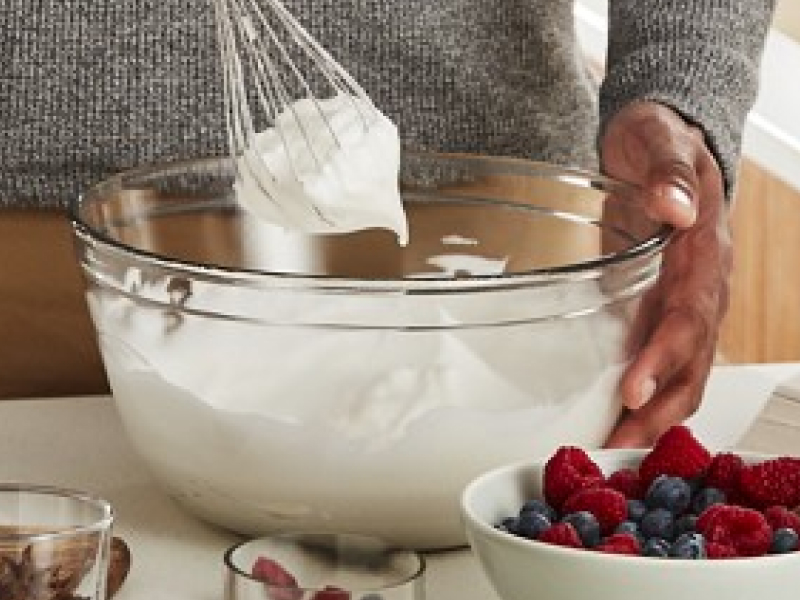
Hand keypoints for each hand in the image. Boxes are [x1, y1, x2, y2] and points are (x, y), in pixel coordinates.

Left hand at [599, 101, 732, 447]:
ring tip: (616, 450)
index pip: (690, 315)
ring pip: (683, 370)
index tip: (633, 390)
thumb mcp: (660, 142)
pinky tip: (618, 417)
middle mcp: (703, 286)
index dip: (664, 356)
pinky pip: (664, 360)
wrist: (662, 144)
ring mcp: (686, 300)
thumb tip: (673, 206)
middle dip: (659, 409)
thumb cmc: (660, 143)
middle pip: (693, 360)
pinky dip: (647, 394)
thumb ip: (668, 172)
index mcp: (705, 252)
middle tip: (619, 447)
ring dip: (653, 415)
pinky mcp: (664, 306)